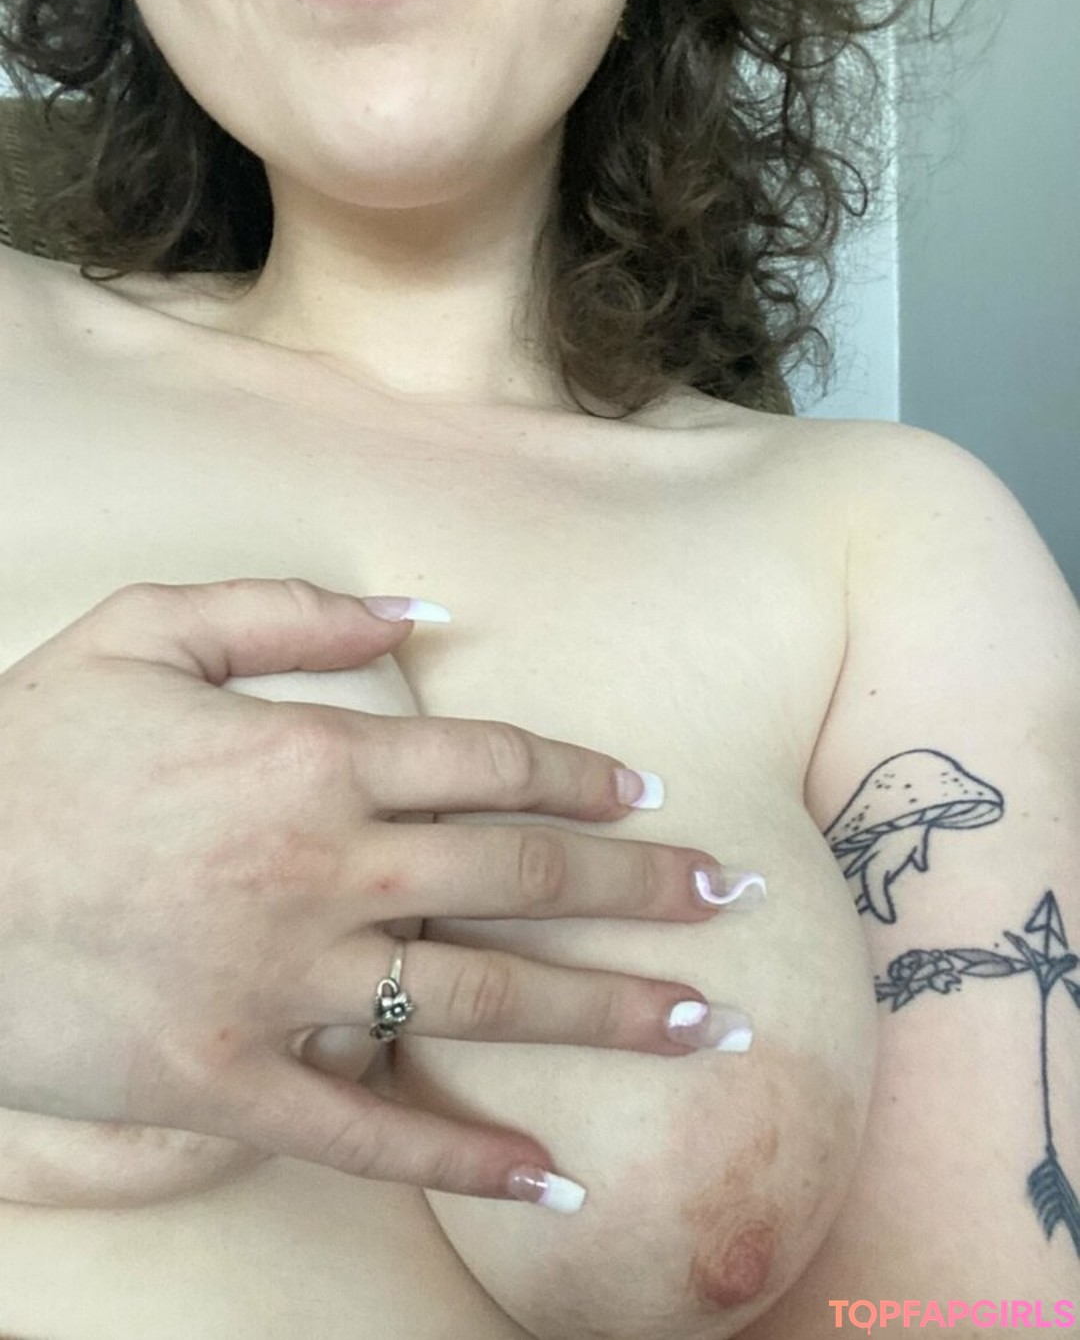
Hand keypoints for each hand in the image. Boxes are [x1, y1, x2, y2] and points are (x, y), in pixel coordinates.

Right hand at [0, 578, 729, 1204]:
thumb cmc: (31, 750)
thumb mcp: (145, 633)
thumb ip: (285, 611)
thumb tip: (418, 610)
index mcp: (309, 757)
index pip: (491, 761)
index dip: (585, 777)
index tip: (650, 796)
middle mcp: (322, 869)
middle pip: (521, 873)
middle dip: (643, 886)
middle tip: (736, 900)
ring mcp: (282, 986)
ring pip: (482, 1001)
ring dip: (606, 1014)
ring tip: (707, 1027)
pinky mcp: (231, 1086)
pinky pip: (372, 1134)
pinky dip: (464, 1161)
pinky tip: (550, 1182)